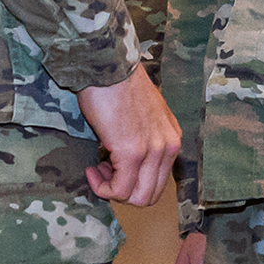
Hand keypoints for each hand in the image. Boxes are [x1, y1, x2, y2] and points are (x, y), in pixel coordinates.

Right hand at [75, 69, 181, 205]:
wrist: (107, 66)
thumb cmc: (117, 84)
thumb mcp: (144, 114)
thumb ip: (145, 138)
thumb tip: (126, 160)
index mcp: (172, 137)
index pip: (160, 180)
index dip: (134, 181)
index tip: (112, 166)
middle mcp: (169, 146)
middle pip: (150, 194)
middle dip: (124, 190)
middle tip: (104, 170)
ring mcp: (152, 151)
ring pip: (136, 197)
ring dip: (112, 189)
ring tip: (97, 168)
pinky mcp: (131, 153)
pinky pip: (119, 190)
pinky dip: (102, 187)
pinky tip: (92, 169)